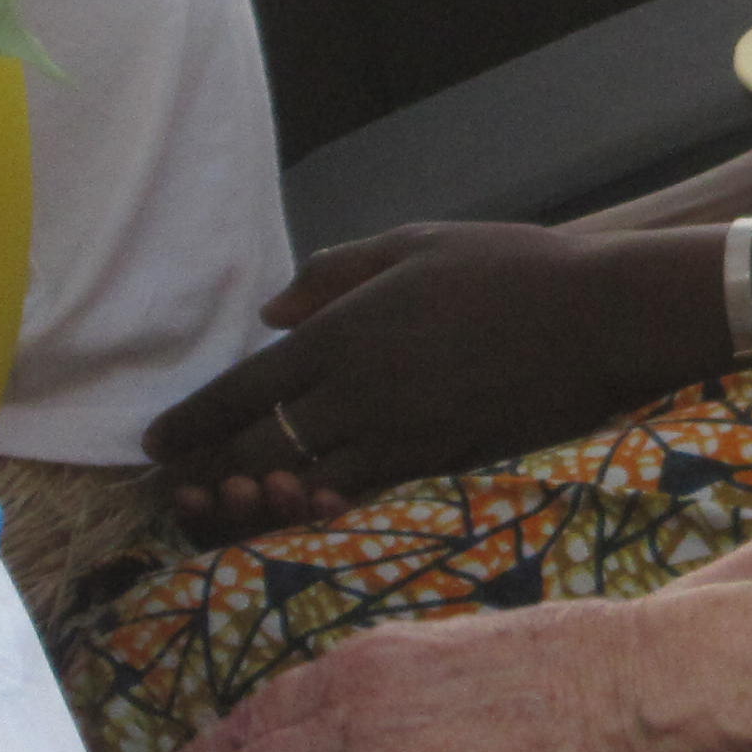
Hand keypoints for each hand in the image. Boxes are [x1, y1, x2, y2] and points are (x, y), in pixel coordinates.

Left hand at [144, 221, 722, 531]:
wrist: (596, 319)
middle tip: (179, 489)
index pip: (244, 387)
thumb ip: (337, 272)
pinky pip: (358, 494)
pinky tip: (301, 508)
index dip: (193, 421)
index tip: (156, 443)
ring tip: (226, 506)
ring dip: (256, 496)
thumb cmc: (511, 267)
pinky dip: (319, 504)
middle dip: (210, 471)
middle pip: (259, 446)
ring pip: (302, 479)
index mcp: (344, 331)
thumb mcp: (419, 243)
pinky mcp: (435, 462)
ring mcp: (397, 434)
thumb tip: (274, 312)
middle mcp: (358, 391)